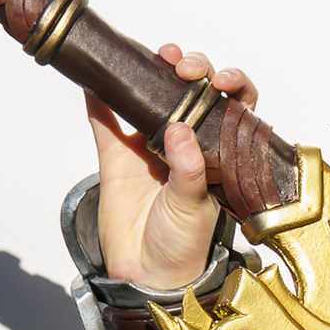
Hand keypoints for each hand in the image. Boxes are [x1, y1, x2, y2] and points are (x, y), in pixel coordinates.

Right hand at [84, 47, 256, 289]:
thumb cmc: (184, 243)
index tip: (219, 83)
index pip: (235, 109)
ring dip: (152, 68)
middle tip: (184, 71)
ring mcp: (151, 143)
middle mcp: (190, 142)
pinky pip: (105, 117)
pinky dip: (99, 93)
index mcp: (220, 154)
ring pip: (152, 92)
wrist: (147, 272)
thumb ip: (190, 170)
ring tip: (156, 58)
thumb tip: (179, 129)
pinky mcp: (117, 152)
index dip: (233, 86)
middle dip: (194, 69)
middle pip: (195, 91)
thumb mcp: (196, 207)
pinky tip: (95, 76)